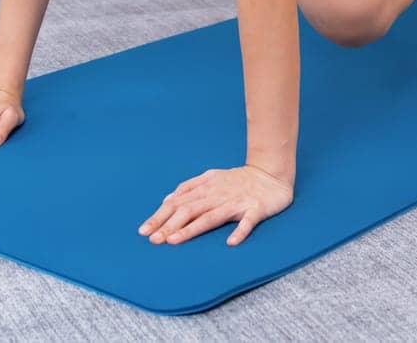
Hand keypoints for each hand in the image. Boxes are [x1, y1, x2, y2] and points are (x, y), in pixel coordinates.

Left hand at [138, 164, 293, 246]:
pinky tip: (231, 242)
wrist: (271, 173)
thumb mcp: (211, 178)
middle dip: (169, 225)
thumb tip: (168, 199)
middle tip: (153, 240)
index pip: (178, 203)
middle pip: (189, 210)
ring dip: (192, 229)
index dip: (161, 216)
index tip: (144, 231)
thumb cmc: (238, 179)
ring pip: (211, 216)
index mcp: (206, 188)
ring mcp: (237, 202)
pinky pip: (247, 221)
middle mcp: (218, 195)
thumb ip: (190, 187)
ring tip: (175, 241)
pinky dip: (240, 231)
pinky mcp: (256, 209)